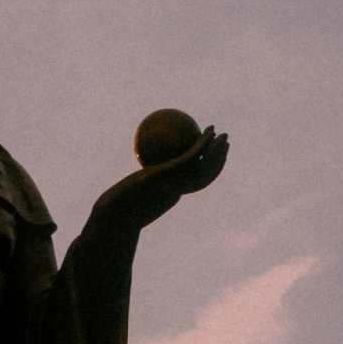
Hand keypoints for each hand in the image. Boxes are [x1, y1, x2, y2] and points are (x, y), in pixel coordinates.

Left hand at [83, 126, 228, 258]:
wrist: (117, 212)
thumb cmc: (119, 206)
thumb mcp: (127, 193)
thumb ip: (136, 181)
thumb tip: (136, 167)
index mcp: (172, 195)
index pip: (195, 184)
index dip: (206, 173)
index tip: (212, 161)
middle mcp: (179, 189)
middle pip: (206, 175)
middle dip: (218, 161)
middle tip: (224, 147)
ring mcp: (177, 182)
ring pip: (205, 166)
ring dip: (218, 150)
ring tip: (225, 136)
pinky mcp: (172, 173)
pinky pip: (192, 156)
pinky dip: (203, 144)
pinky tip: (208, 131)